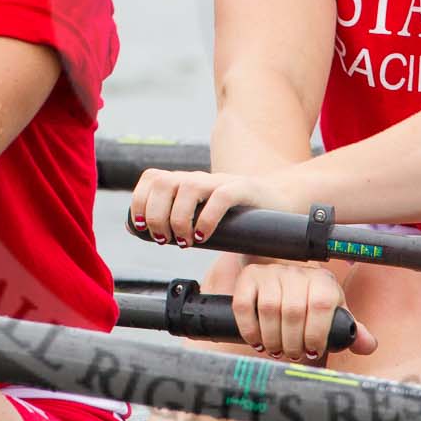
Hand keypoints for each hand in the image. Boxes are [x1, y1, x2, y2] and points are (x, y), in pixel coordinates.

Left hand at [129, 169, 306, 247]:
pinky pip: (220, 197)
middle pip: (163, 182)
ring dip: (178, 217)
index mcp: (188, 183)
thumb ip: (183, 226)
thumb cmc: (241, 219)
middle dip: (155, 214)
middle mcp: (201, 178)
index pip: (153, 178)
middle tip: (164, 240)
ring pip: (188, 186)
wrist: (281, 202)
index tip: (139, 228)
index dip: (139, 200)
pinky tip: (204, 237)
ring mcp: (222, 181)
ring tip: (184, 242)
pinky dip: (207, 217)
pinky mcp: (244, 189)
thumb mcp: (206, 219)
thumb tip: (152, 237)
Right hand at [232, 262, 378, 359]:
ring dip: (272, 338)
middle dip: (292, 342)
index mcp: (323, 281)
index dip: (316, 333)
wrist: (284, 278)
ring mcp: (272, 273)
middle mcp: (297, 273)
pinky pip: (245, 304)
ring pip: (269, 308)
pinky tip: (256, 341)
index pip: (321, 305)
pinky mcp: (249, 277)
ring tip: (276, 351)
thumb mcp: (334, 313)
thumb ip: (351, 330)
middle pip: (293, 311)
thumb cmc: (313, 302)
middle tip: (292, 355)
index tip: (313, 352)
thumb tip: (368, 346)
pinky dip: (249, 328)